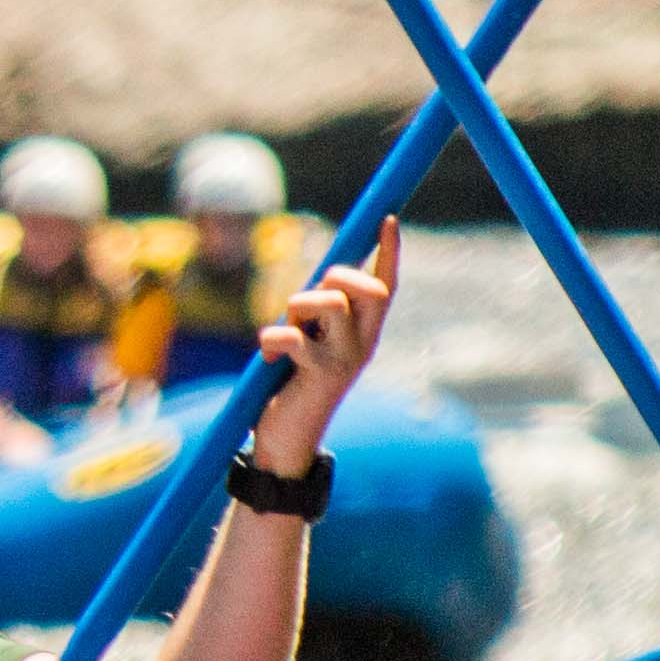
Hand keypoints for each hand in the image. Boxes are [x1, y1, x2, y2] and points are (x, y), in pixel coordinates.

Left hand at [247, 222, 401, 464]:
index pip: (387, 286)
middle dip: (336, 277)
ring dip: (297, 306)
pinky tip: (270, 361)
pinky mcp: (320, 375)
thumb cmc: (293, 385)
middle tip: (306, 303)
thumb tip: (322, 277)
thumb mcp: (312, 342)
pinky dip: (271, 341)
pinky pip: (292, 337)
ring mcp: (346, 360)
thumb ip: (320, 313)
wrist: (286, 441)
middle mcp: (365, 345)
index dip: (389, 253)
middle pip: (368, 288)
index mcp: (366, 333)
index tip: (387, 219)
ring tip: (285, 332)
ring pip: (330, 303)